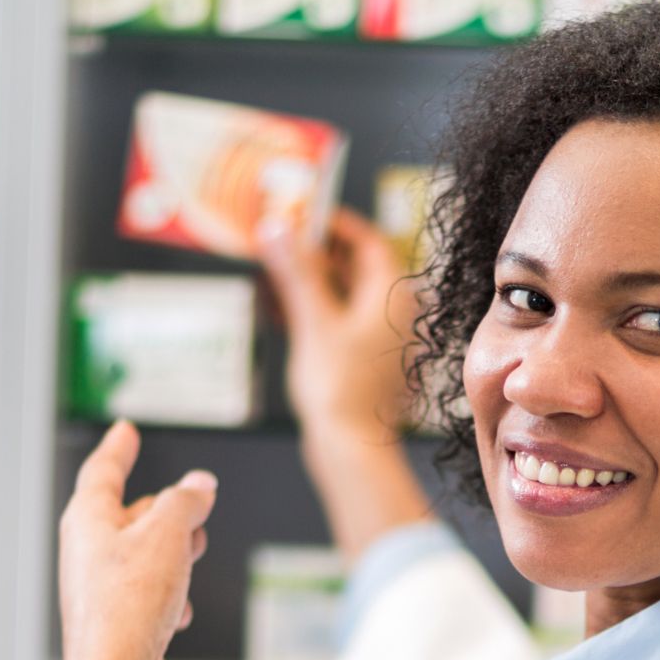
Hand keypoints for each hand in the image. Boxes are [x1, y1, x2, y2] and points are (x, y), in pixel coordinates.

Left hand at [52, 420, 217, 659]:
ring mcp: (97, 585)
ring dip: (173, 553)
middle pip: (129, 512)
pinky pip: (145, 593)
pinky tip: (178, 612)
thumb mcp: (168, 534)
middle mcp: (86, 549)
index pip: (102, 469)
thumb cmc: (128, 604)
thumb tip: (200, 485)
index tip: (125, 431)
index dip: (118, 448)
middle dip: (166, 509)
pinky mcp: (113, 617)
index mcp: (88, 518)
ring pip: (142, 554)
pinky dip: (168, 596)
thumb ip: (186, 501)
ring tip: (193, 556)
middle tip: (197, 505)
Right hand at [260, 208, 423, 442]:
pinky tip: (276, 305)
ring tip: (268, 265)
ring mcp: (375, 338)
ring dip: (306, 278)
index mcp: (391, 295)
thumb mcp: (313, 320)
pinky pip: (333, 320)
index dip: (335, 222)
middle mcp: (390, 312)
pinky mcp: (358, 360)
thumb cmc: (341, 388)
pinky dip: (308, 307)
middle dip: (314, 249)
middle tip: (278, 234)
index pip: (367, 241)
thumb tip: (277, 228)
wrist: (350, 448)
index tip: (303, 211)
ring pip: (340, 294)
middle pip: (352, 266)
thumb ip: (296, 271)